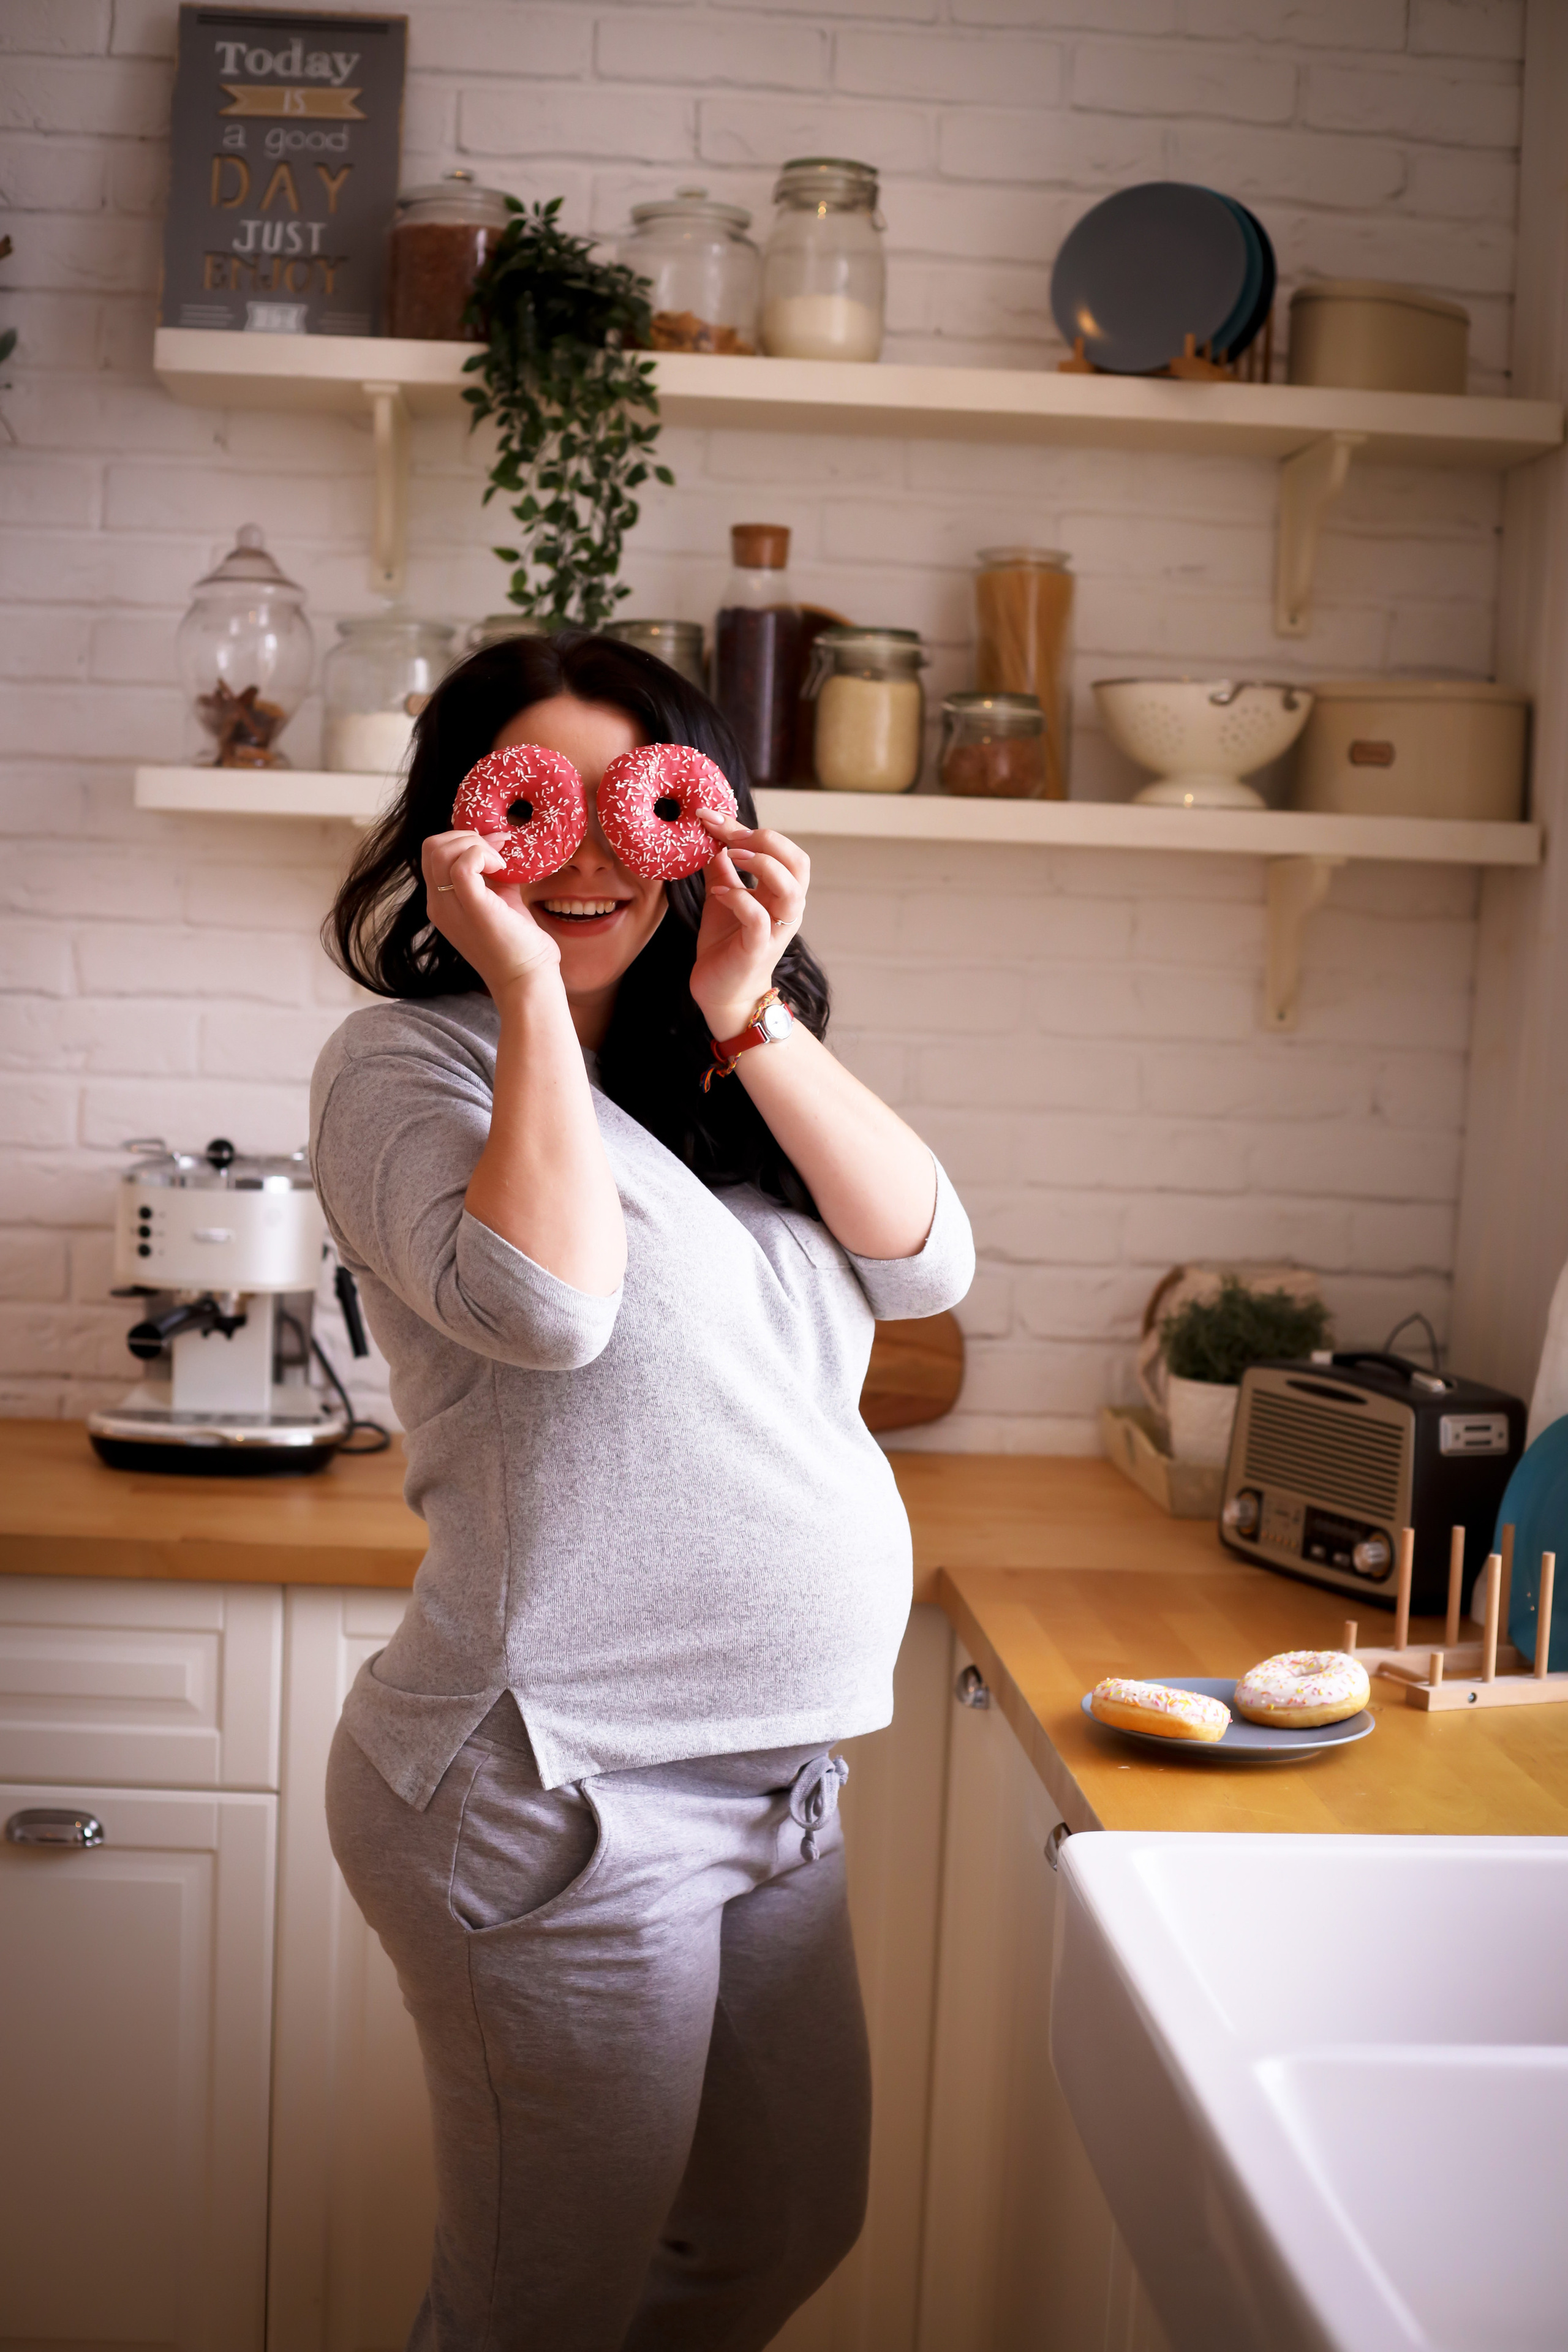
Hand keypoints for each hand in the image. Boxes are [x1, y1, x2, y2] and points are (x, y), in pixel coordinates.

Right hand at [422, 830, 559, 997]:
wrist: (527, 980)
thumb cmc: (518, 944)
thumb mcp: (501, 901)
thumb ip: (494, 877)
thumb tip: (500, 848)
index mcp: (442, 903)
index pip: (434, 855)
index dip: (462, 841)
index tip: (495, 847)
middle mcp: (439, 905)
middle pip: (431, 847)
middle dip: (465, 837)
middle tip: (497, 850)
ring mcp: (450, 908)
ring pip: (440, 851)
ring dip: (475, 844)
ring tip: (500, 862)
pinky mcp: (472, 908)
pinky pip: (462, 865)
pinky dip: (483, 855)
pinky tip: (501, 868)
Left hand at [689, 813, 808, 1038]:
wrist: (721, 992)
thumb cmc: (726, 944)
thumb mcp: (723, 896)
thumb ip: (722, 867)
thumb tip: (712, 834)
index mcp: (780, 892)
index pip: (780, 849)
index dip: (747, 827)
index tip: (711, 816)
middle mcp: (786, 909)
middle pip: (798, 862)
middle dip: (767, 840)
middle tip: (730, 836)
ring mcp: (776, 929)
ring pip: (790, 888)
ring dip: (762, 864)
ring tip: (732, 855)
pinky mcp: (758, 949)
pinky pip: (759, 918)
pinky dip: (739, 898)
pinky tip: (717, 893)